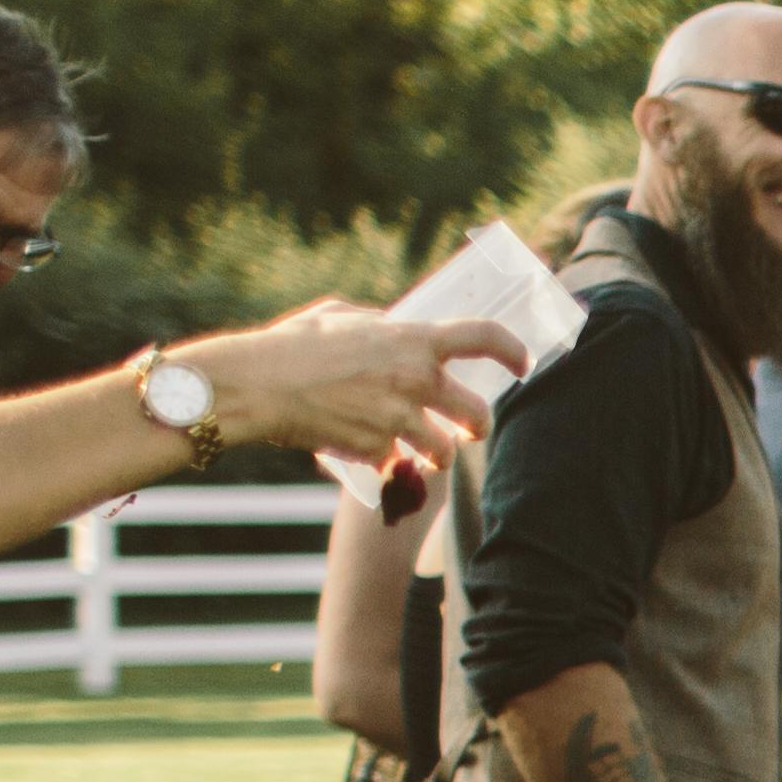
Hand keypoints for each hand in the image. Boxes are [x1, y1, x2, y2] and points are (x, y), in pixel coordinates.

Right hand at [181, 302, 530, 468]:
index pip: (483, 336)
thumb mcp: (341, 317)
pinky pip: (397, 464)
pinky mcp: (379, 450)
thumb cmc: (292, 344)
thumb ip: (381, 325)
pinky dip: (389, 464)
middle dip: (477, 427)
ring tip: (425, 453)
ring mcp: (400, 419)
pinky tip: (370, 455)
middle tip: (470, 430)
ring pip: (444, 451)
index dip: (511, 349)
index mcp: (413, 340)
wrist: (258, 385)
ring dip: (438, 455)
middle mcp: (417, 380)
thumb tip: (397, 329)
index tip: (523, 362)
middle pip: (477, 414)